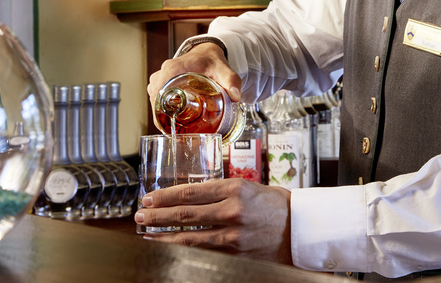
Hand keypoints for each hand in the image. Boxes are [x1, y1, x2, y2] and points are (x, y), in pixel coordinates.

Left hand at [135, 178, 292, 264]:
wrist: (300, 229)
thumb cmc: (276, 205)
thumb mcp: (249, 187)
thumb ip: (222, 190)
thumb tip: (190, 194)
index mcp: (235, 189)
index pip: (190, 193)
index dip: (165, 196)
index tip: (150, 197)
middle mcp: (232, 211)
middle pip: (185, 215)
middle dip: (157, 215)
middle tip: (140, 214)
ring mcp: (233, 236)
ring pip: (188, 237)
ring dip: (163, 235)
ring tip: (146, 233)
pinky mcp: (235, 254)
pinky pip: (202, 252)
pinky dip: (182, 250)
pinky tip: (169, 248)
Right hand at [147, 42, 242, 128]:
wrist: (207, 51)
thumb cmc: (211, 60)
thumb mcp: (223, 69)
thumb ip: (231, 80)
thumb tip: (236, 96)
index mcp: (172, 69)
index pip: (157, 94)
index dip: (159, 113)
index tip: (168, 127)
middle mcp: (163, 73)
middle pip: (155, 101)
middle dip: (162, 118)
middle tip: (176, 132)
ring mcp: (161, 78)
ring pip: (155, 101)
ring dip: (162, 114)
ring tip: (175, 129)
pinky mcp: (162, 82)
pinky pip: (157, 98)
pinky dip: (163, 109)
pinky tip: (174, 119)